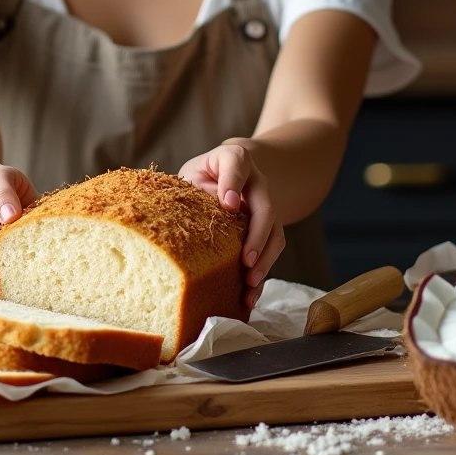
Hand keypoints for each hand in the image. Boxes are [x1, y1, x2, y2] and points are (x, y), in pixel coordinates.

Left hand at [178, 143, 284, 310]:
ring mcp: (267, 205)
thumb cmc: (204, 175)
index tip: (228, 204)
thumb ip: (192, 187)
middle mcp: (257, 181)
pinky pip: (272, 250)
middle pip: (264, 207)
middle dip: (257, 235)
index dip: (233, 184)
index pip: (236, 165)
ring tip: (250, 283)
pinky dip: (263, 273)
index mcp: (235, 159)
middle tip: (245, 259)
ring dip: (265, 260)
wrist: (231, 172)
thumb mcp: (194, 172)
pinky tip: (250, 295)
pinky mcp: (270, 228)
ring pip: (275, 232)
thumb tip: (180, 216)